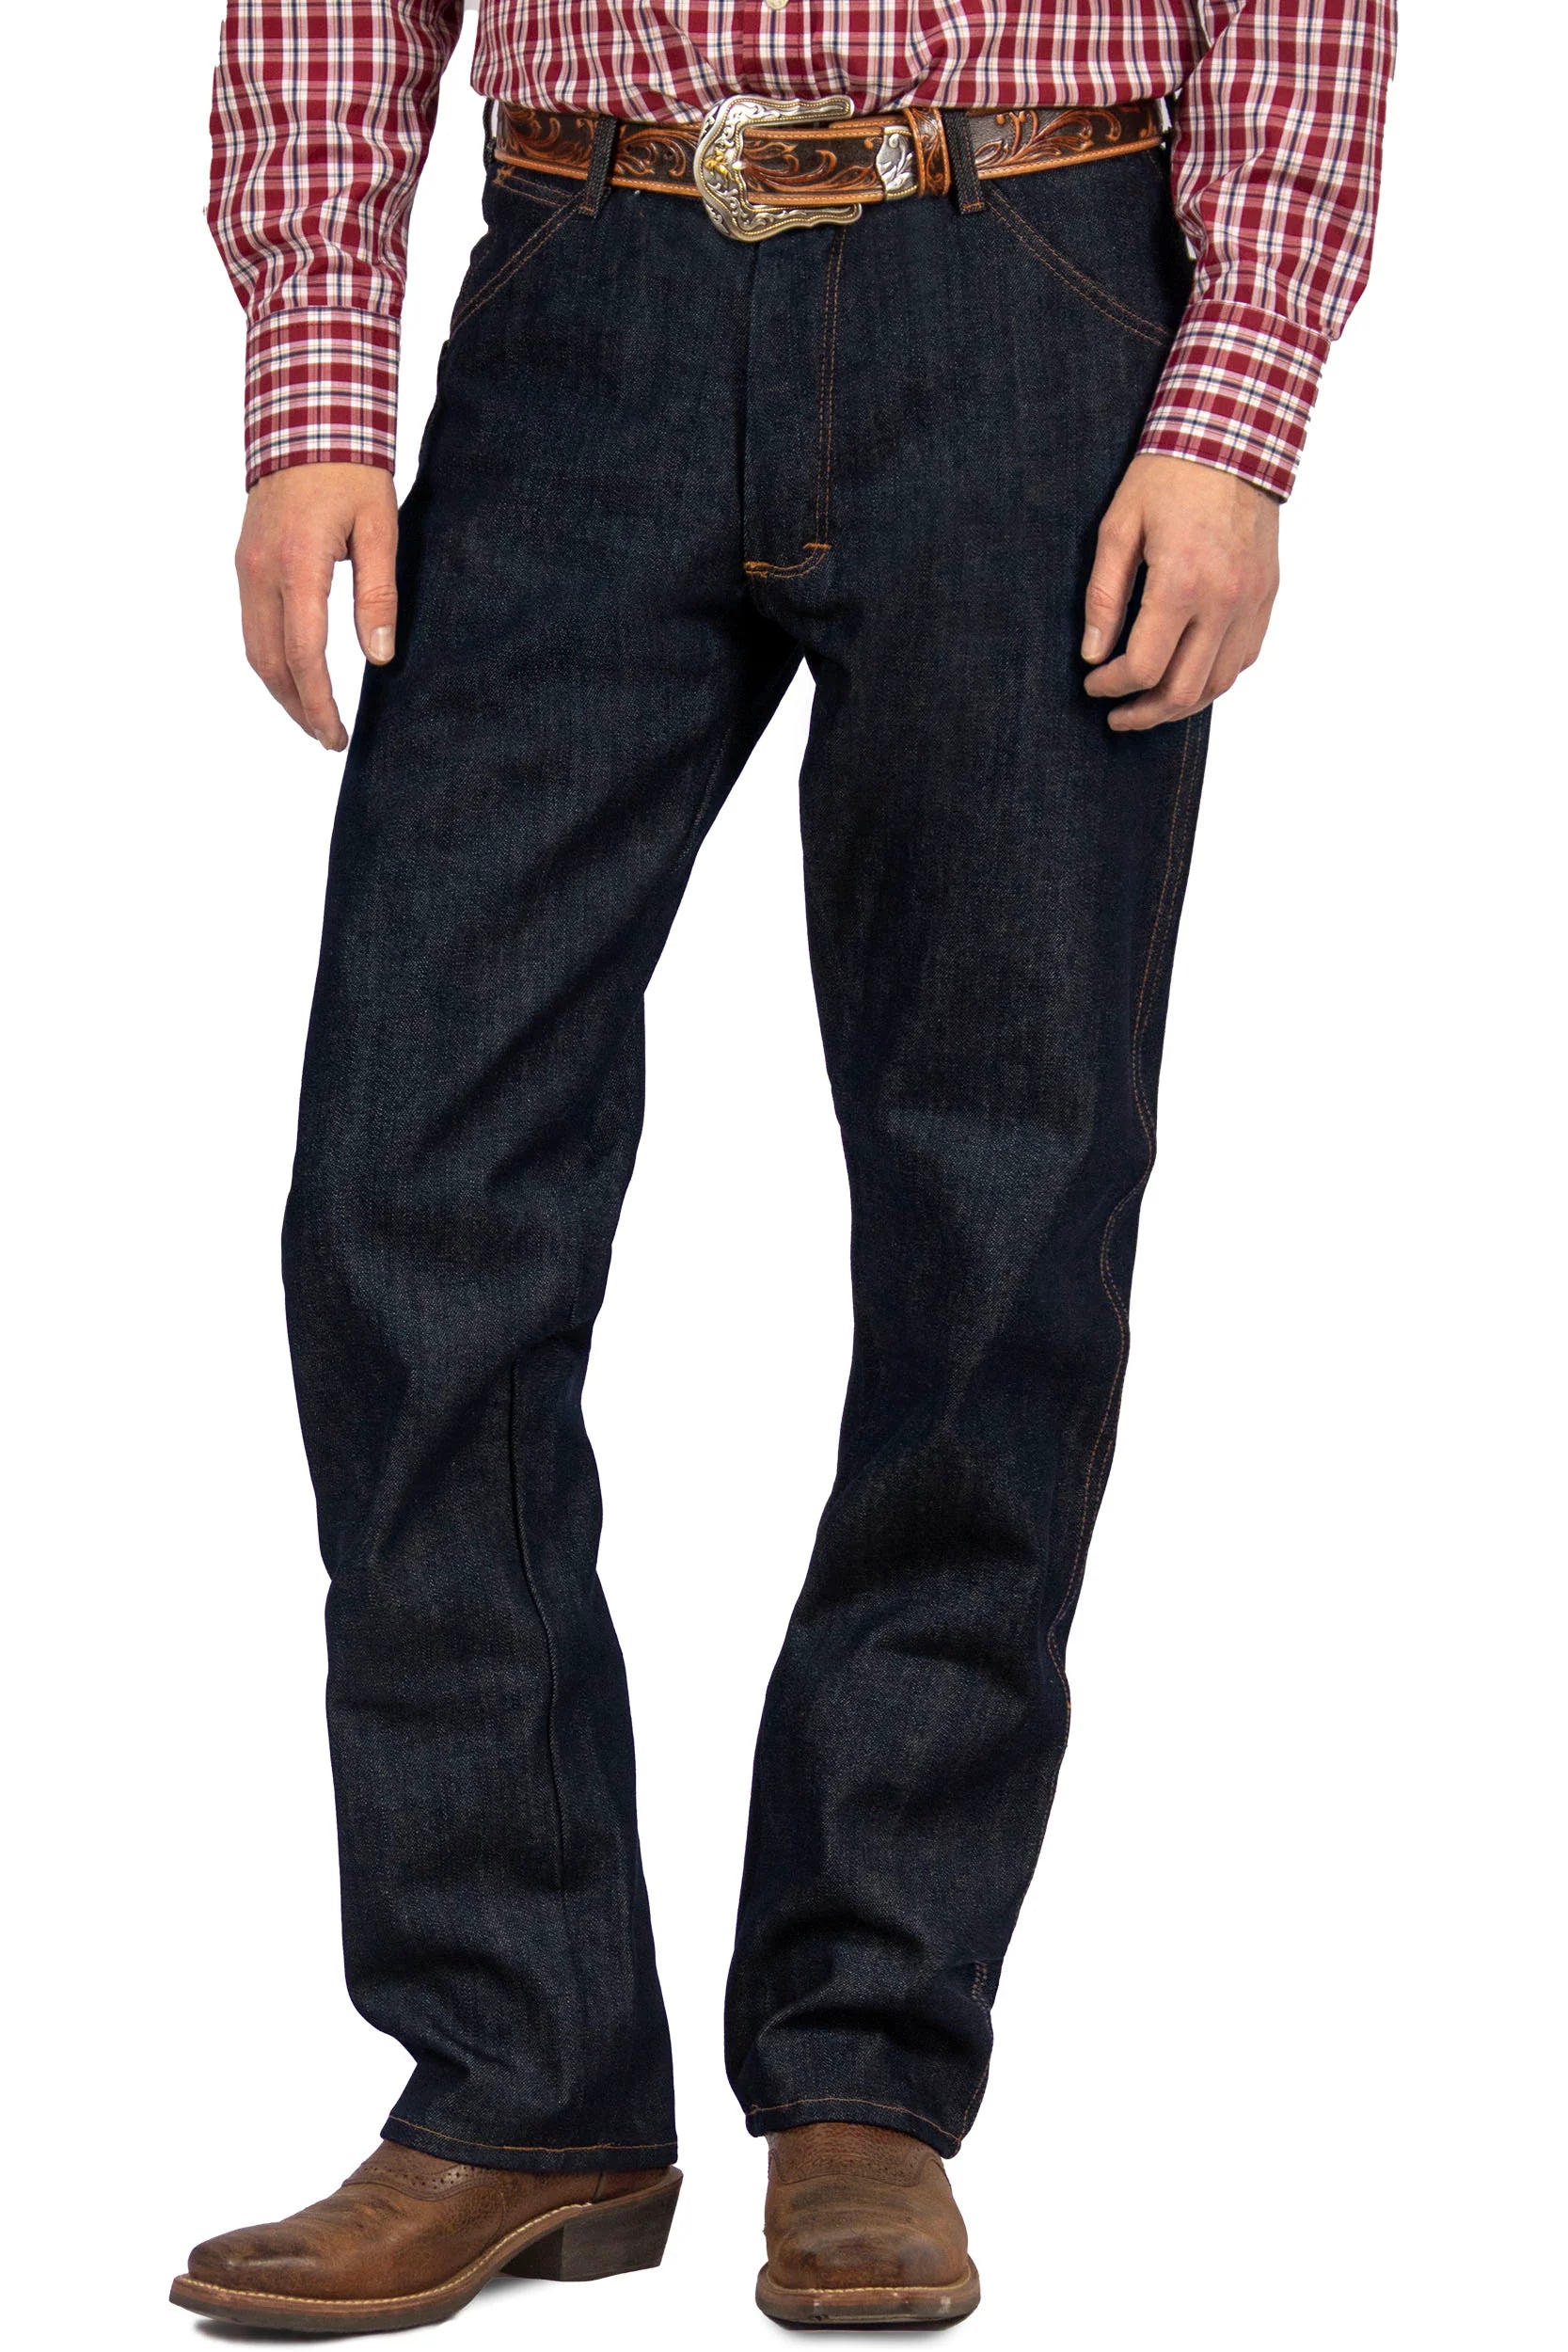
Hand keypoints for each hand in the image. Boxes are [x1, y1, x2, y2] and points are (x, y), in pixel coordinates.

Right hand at [236, 463, 399, 750]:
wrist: (306, 417)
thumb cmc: (351, 469)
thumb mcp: (380, 529)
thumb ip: (378, 595)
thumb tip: (379, 656)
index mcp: (297, 566)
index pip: (305, 656)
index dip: (321, 703)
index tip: (339, 735)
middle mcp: (260, 571)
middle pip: (270, 663)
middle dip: (298, 708)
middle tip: (330, 739)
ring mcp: (245, 567)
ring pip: (254, 648)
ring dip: (281, 690)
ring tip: (313, 717)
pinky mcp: (244, 562)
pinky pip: (252, 625)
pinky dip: (272, 660)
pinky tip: (297, 675)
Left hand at [1082, 454, 1278, 731]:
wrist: (1234, 437)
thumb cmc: (1169, 475)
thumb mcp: (1118, 527)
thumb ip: (1104, 595)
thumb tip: (1092, 651)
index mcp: (1182, 583)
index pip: (1143, 667)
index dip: (1111, 687)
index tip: (1092, 682)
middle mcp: (1224, 600)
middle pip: (1184, 690)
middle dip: (1144, 713)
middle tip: (1117, 716)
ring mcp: (1252, 601)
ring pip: (1219, 684)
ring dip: (1181, 705)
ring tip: (1150, 705)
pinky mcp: (1267, 595)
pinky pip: (1243, 658)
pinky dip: (1214, 677)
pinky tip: (1188, 674)